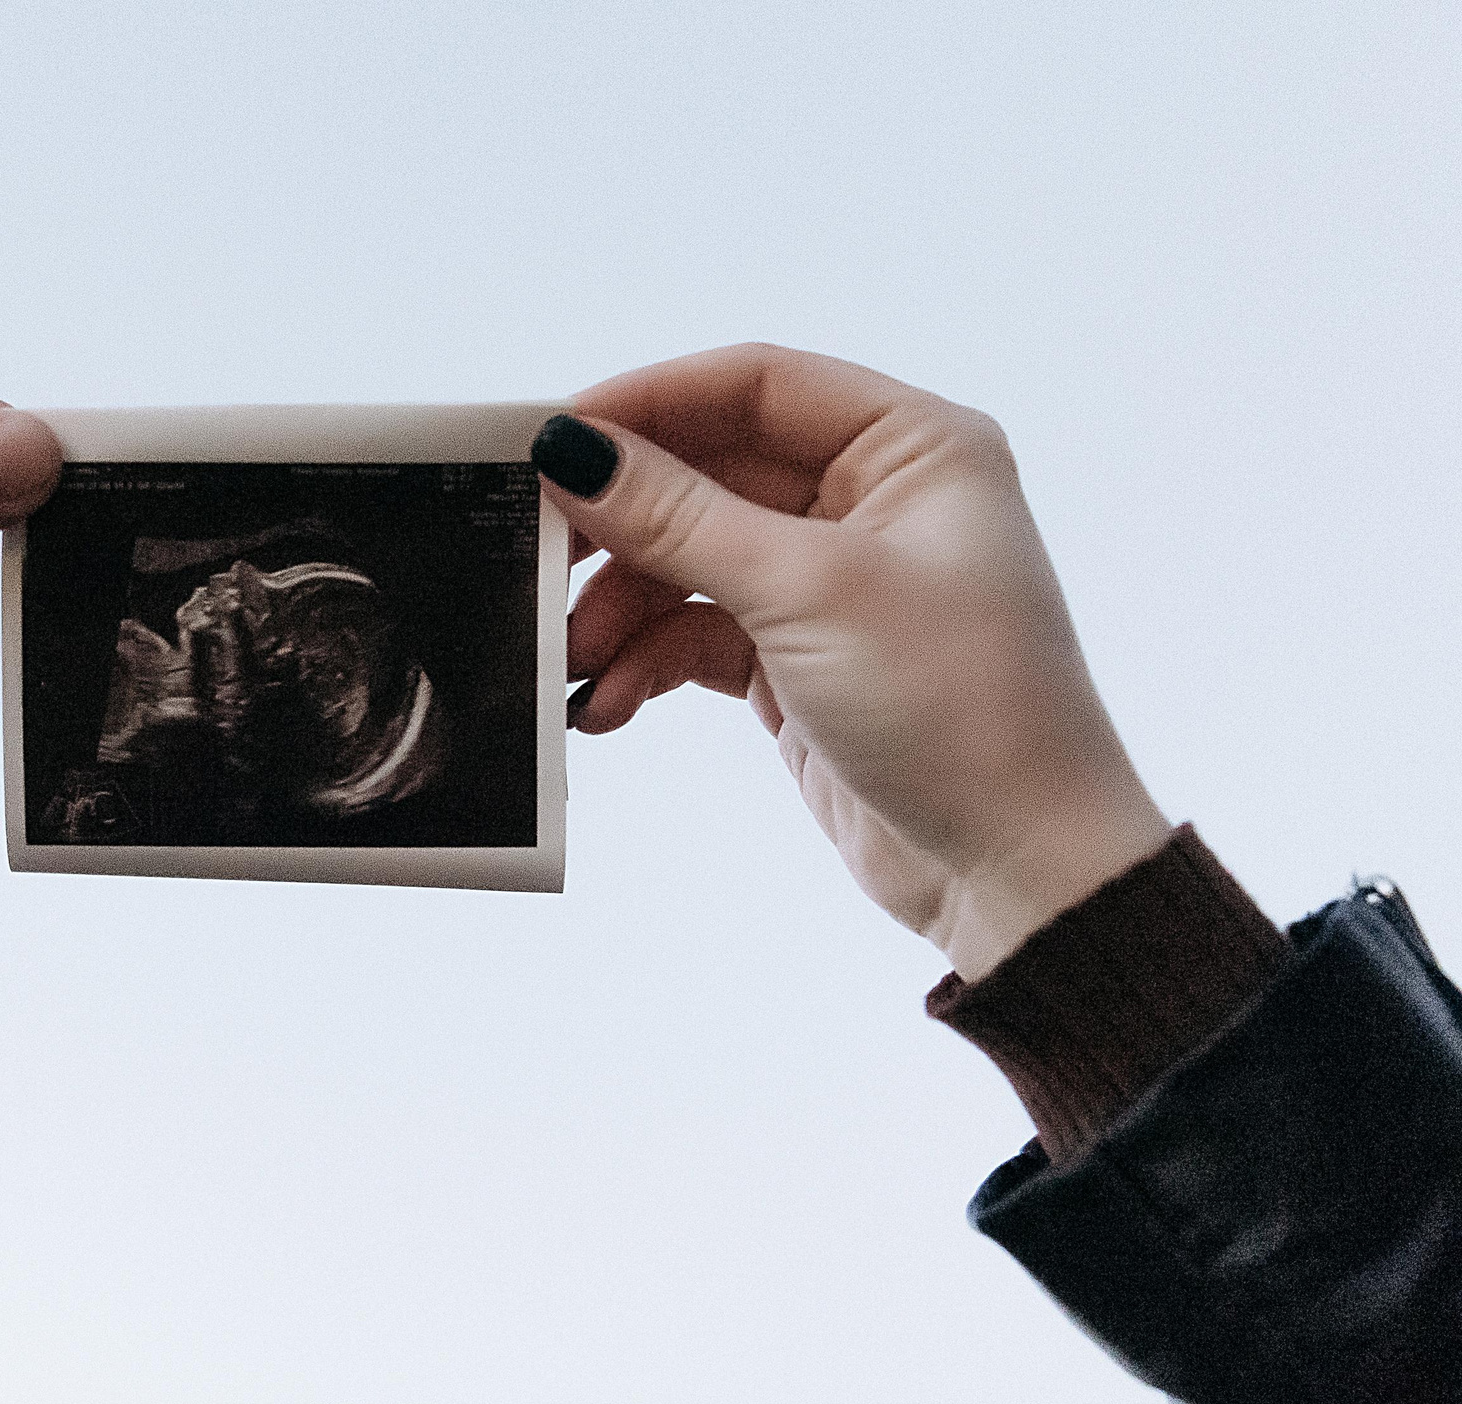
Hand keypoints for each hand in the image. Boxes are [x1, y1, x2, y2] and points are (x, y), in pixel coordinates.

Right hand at [534, 344, 1168, 979]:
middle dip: (622, 524)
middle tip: (537, 552)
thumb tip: (573, 449)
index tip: (550, 440)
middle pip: (707, 473)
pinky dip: (646, 663)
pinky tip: (609, 704)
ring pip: (690, 561)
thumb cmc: (963, 708)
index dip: (647, 403)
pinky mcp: (799, 659)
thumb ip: (680, 517)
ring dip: (622, 609)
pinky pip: (695, 635)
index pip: (753, 386)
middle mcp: (873, 500)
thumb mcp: (808, 593)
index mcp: (911, 446)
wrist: (1016, 867)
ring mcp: (832, 583)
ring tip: (573, 659)